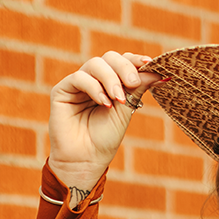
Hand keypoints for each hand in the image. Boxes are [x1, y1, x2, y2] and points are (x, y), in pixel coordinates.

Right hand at [47, 51, 160, 193]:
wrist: (86, 160)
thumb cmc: (105, 139)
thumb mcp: (126, 111)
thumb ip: (137, 89)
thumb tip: (157, 71)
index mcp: (110, 83)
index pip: (122, 62)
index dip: (134, 60)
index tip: (149, 64)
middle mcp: (94, 80)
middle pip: (109, 58)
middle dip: (124, 68)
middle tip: (133, 83)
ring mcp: (78, 84)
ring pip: (95, 64)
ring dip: (110, 79)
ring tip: (118, 99)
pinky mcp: (62, 90)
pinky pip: (79, 78)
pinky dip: (94, 88)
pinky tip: (104, 103)